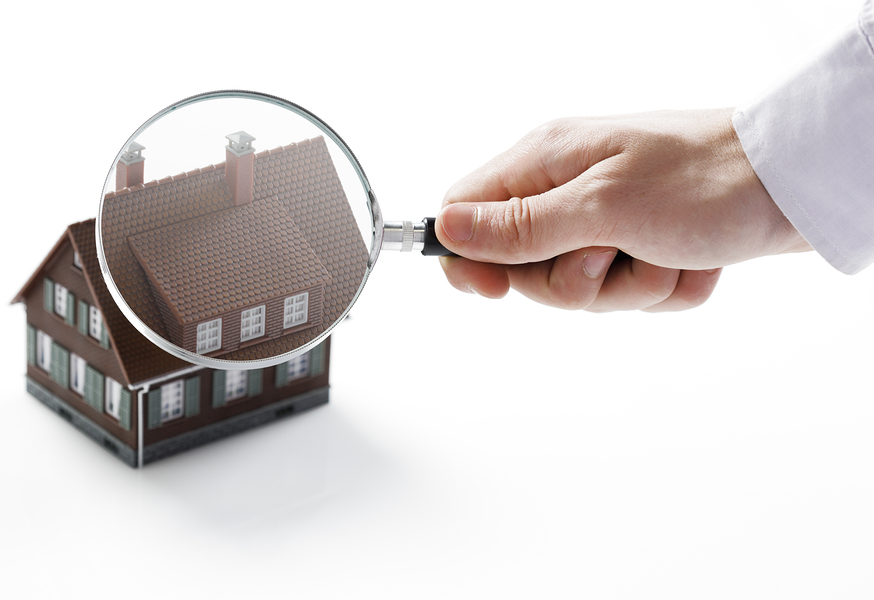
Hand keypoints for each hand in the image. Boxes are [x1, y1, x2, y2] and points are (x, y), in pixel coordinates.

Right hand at [435, 109, 810, 311]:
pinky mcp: (639, 244)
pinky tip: (689, 259)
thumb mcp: (601, 207)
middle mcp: (568, 191)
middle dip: (576, 281)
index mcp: (545, 164)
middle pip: (526, 268)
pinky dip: (662, 287)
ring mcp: (604, 220)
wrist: (790, 184)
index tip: (497, 290)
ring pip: (580, 288)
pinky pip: (627, 292)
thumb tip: (445, 230)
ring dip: (630, 286)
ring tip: (667, 251)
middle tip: (615, 253)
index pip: (466, 214)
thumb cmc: (703, 179)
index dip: (469, 259)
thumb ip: (519, 227)